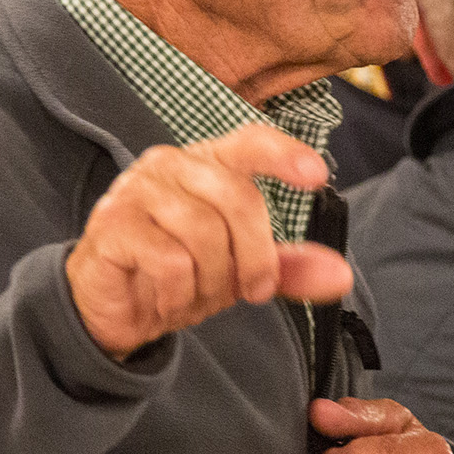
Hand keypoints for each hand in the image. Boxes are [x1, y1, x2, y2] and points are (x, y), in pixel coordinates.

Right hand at [66, 124, 351, 359]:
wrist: (116, 310)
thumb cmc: (179, 273)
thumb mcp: (240, 271)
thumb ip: (287, 268)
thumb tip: (340, 275)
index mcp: (207, 164)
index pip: (249, 143)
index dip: (283, 154)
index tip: (317, 176)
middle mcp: (170, 165)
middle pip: (238, 198)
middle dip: (254, 257)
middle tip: (251, 290)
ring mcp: (136, 191)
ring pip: (203, 233)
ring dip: (211, 281)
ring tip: (195, 293)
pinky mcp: (112, 226)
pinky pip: (170, 261)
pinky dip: (178, 293)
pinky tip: (167, 298)